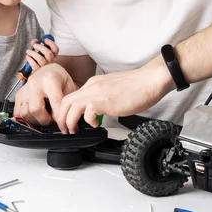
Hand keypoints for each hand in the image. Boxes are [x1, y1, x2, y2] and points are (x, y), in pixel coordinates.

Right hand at [14, 63, 75, 125]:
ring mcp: (24, 89)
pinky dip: (27, 118)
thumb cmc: (60, 79)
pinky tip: (35, 114)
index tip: (61, 121)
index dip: (59, 116)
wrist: (49, 71)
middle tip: (51, 119)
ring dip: (35, 120)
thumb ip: (65, 102)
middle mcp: (35, 83)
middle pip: (35, 109)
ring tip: (44, 116)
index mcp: (50, 79)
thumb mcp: (69, 87)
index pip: (54, 102)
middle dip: (45, 119)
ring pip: (25, 113)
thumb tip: (60, 119)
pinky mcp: (18, 95)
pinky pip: (18, 113)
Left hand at [25, 38, 58, 71]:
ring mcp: (45, 68)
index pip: (56, 49)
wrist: (39, 74)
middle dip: (40, 47)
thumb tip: (34, 41)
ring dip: (33, 53)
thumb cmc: (40, 62)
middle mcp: (51, 62)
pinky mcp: (39, 71)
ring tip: (28, 51)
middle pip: (48, 53)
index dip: (51, 43)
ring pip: (40, 59)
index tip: (45, 40)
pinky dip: (30, 59)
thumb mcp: (42, 54)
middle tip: (34, 45)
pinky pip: (34, 64)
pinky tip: (28, 57)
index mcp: (53, 57)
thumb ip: (38, 45)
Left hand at [55, 61, 173, 133]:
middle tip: (66, 130)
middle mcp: (93, 86)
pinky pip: (88, 112)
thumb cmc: (137, 86)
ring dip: (70, 121)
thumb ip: (101, 98)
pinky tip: (96, 124)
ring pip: (72, 106)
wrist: (150, 80)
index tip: (67, 122)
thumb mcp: (112, 90)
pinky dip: (88, 121)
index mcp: (93, 84)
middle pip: (66, 101)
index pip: (70, 96)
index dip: (65, 111)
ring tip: (75, 130)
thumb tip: (96, 112)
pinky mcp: (106, 101)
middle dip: (62, 118)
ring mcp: (98, 93)